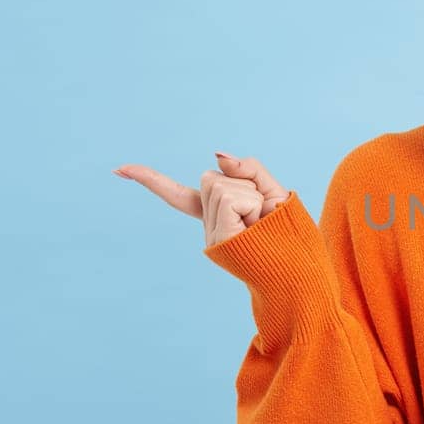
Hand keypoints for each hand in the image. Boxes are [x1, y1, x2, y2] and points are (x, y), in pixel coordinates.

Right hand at [114, 152, 291, 247]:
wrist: (305, 268)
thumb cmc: (290, 232)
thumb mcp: (273, 192)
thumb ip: (247, 169)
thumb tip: (217, 155)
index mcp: (218, 216)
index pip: (179, 195)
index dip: (150, 181)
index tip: (118, 169)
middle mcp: (209, 227)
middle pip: (212, 178)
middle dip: (243, 185)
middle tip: (262, 214)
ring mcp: (211, 235)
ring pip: (221, 185)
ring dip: (251, 196)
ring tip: (262, 222)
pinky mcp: (219, 239)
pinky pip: (231, 198)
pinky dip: (252, 203)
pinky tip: (258, 225)